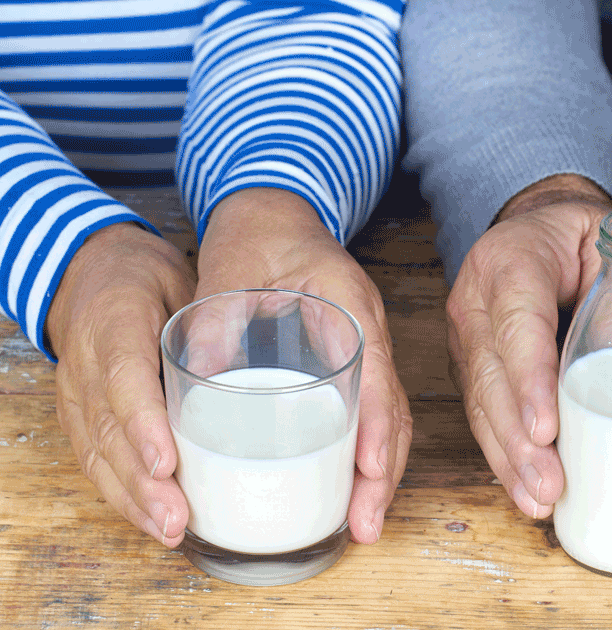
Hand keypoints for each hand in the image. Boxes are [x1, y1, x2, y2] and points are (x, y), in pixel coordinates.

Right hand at [47, 222, 196, 546]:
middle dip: (142, 481)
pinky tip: (152, 520)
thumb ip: (208, 320)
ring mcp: (75, 393)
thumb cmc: (147, 279)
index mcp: (112, 321)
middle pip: (108, 430)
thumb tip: (254, 369)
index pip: (124, 378)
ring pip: (97, 454)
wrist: (90, 273)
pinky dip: (122, 495)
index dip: (143, 424)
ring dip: (133, 499)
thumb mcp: (181, 281)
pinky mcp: (78, 415)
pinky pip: (94, 459)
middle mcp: (85, 363)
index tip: (168, 462)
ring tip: (169, 530)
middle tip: (177, 518)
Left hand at [194, 187, 411, 542]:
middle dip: (385, 472)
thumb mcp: (228, 270)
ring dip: (381, 472)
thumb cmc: (258, 235)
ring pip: (388, 418)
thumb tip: (197, 385)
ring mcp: (364, 347)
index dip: (375, 426)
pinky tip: (352, 487)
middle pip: (392, 410)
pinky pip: (371, 413)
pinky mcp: (351, 361)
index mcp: (348, 304)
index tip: (369, 471)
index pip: (375, 372)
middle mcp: (367, 330)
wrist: (274, 212)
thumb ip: (214, 321)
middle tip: (366, 525)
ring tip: (363, 523)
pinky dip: (367, 453)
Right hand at [446, 174, 611, 517]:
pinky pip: (484, 413)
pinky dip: (506, 454)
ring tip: (539, 499)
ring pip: (480, 402)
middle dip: (517, 437)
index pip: (517, 321)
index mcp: (511, 259)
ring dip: (508, 457)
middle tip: (548, 483)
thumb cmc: (582, 238)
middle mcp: (476, 299)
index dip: (529, 378)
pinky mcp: (473, 366)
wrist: (540, 233)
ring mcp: (468, 336)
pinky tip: (527, 488)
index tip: (548, 429)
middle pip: (490, 374)